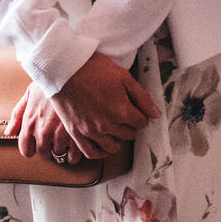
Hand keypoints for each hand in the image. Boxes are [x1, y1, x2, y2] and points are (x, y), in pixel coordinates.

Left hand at [10, 82, 81, 160]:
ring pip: (60, 155)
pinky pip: (75, 156)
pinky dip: (76, 152)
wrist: (70, 71)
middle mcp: (43, 132)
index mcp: (30, 123)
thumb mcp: (29, 94)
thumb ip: (17, 115)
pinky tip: (78, 143)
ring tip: (67, 138)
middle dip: (48, 148)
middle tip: (54, 139)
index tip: (38, 143)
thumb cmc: (50, 80)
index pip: (26, 150)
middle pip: (44, 154)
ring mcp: (60, 135)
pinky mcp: (77, 135)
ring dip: (63, 149)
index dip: (33, 148)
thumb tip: (9, 132)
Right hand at [18, 52, 157, 158]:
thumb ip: (142, 97)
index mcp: (122, 111)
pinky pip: (91, 153)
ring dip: (117, 138)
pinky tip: (103, 143)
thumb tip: (155, 114)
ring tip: (114, 127)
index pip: (142, 122)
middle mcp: (107, 125)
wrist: (64, 68)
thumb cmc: (94, 68)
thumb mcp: (124, 77)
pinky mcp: (76, 133)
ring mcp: (90, 131)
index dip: (140, 114)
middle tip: (124, 114)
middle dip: (130, 125)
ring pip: (113, 147)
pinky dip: (100, 151)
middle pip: (129, 134)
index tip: (135, 108)